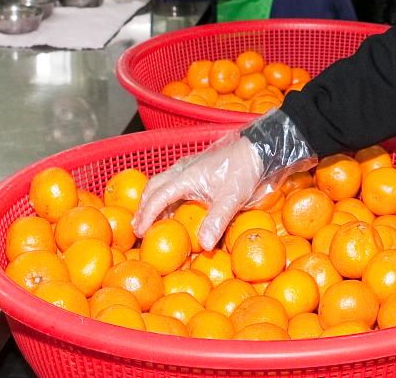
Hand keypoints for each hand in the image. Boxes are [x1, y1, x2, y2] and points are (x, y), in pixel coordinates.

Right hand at [133, 133, 266, 249]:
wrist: (257, 150)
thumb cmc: (244, 170)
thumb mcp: (232, 197)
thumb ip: (217, 220)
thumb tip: (203, 246)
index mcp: (186, 176)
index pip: (158, 197)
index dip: (146, 214)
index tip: (139, 231)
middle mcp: (182, 170)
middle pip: (153, 188)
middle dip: (143, 207)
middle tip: (138, 228)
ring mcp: (188, 168)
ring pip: (161, 184)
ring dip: (153, 201)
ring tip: (150, 221)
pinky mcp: (195, 170)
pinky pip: (172, 183)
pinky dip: (164, 197)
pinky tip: (170, 210)